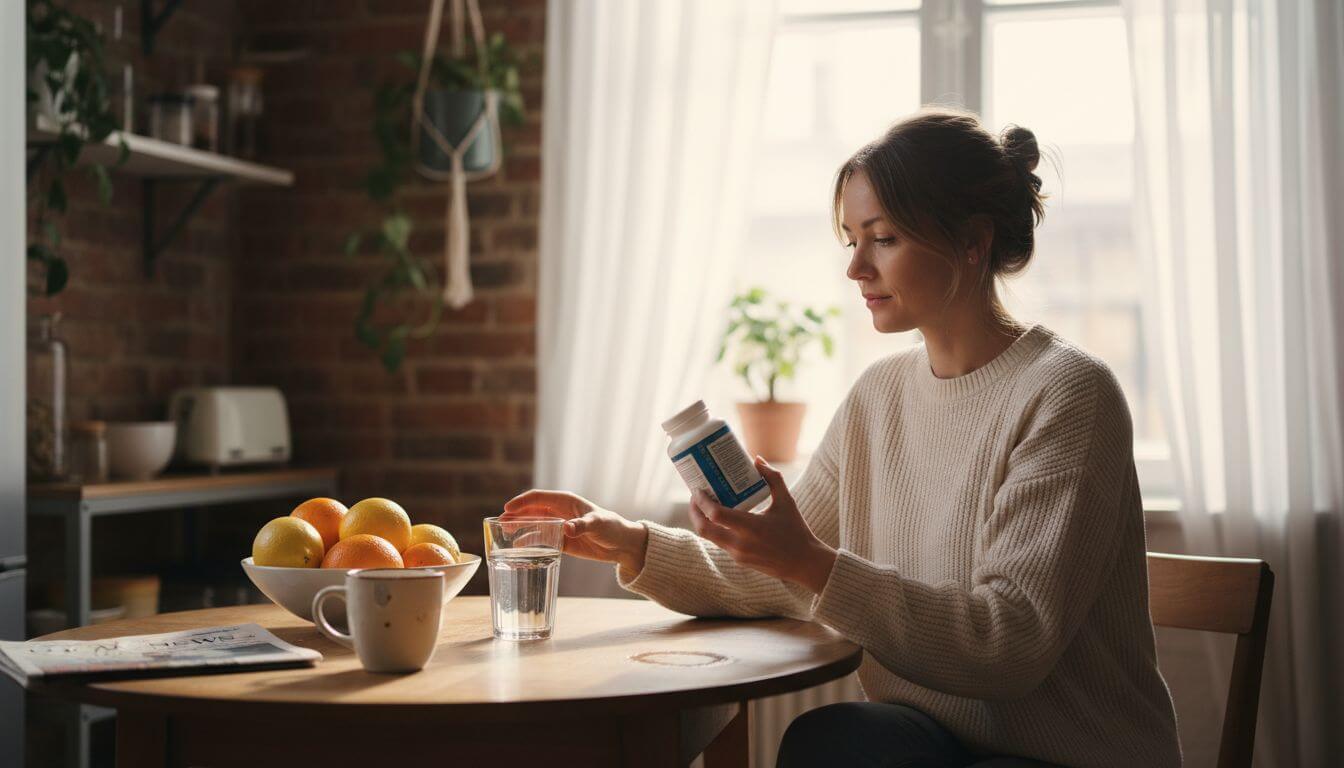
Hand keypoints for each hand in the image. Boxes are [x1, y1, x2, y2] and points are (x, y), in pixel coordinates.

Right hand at [502, 490, 648, 573]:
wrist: (622, 544)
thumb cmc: (612, 527)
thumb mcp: (598, 524)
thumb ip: (582, 526)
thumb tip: (567, 528)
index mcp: (566, 501)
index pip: (538, 497)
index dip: (521, 502)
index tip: (507, 508)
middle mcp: (559, 511)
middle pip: (532, 510)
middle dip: (515, 515)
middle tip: (499, 522)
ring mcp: (559, 526)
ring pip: (534, 524)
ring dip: (519, 527)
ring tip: (503, 533)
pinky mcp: (562, 540)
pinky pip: (541, 538)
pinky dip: (529, 540)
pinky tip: (518, 546)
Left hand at [688, 457, 837, 594]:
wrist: (804, 564)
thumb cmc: (796, 530)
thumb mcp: (787, 501)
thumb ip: (773, 478)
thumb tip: (757, 460)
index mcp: (751, 528)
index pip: (715, 515)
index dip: (701, 502)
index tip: (698, 489)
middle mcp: (740, 544)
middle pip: (704, 528)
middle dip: (695, 511)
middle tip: (696, 496)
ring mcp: (738, 554)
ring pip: (709, 537)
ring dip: (702, 520)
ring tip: (704, 504)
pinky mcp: (739, 560)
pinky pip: (720, 542)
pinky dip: (715, 529)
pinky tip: (719, 518)